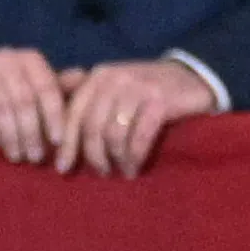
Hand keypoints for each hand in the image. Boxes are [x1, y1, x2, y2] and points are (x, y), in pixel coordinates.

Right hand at [0, 43, 77, 167]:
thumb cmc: (9, 84)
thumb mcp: (35, 83)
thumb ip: (58, 86)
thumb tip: (83, 77)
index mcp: (30, 59)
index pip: (47, 88)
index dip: (54, 116)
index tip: (58, 142)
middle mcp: (7, 58)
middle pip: (24, 101)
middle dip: (32, 132)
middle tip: (36, 157)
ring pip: (2, 108)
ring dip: (11, 137)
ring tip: (18, 157)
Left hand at [53, 56, 225, 177]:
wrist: (193, 77)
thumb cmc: (148, 91)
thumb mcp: (115, 90)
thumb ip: (90, 106)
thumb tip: (56, 142)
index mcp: (98, 77)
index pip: (73, 114)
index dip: (67, 144)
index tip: (62, 169)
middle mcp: (114, 79)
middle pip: (92, 127)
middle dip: (93, 156)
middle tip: (101, 173)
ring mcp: (138, 88)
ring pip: (114, 134)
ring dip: (116, 159)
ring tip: (121, 171)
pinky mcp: (160, 100)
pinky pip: (138, 137)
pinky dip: (134, 157)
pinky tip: (134, 168)